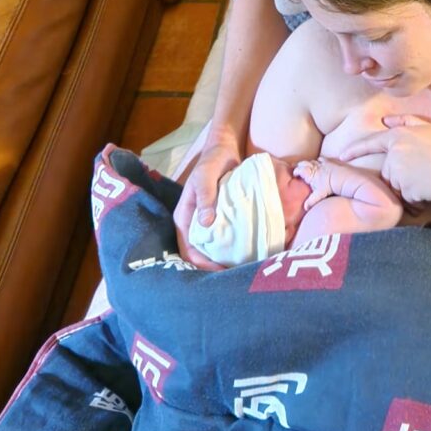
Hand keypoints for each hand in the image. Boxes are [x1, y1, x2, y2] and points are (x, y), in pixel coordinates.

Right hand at [173, 137, 240, 269]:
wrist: (224, 150)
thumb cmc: (211, 163)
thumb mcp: (205, 177)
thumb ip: (205, 197)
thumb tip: (206, 223)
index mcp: (184, 218)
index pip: (187, 250)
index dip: (201, 265)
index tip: (219, 274)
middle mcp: (194, 224)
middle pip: (199, 255)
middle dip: (212, 270)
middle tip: (233, 280)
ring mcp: (208, 223)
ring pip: (212, 250)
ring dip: (223, 262)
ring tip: (240, 272)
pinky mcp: (221, 219)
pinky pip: (224, 239)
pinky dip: (232, 249)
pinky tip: (246, 255)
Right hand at [293, 158, 333, 210]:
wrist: (341, 178)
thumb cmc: (329, 186)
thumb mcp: (319, 194)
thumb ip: (311, 201)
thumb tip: (305, 207)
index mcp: (310, 174)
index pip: (299, 170)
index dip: (296, 171)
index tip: (294, 174)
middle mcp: (314, 167)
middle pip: (304, 163)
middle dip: (299, 165)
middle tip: (296, 168)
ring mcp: (321, 163)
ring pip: (312, 161)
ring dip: (308, 163)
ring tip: (307, 166)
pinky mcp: (328, 162)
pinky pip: (321, 159)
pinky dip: (318, 160)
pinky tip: (319, 162)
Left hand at [340, 115, 430, 202]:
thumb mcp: (429, 129)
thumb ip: (406, 121)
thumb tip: (386, 120)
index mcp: (399, 135)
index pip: (370, 142)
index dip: (355, 149)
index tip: (341, 155)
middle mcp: (395, 151)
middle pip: (388, 170)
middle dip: (402, 176)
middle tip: (425, 172)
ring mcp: (398, 169)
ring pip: (396, 185)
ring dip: (409, 187)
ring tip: (429, 179)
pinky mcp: (404, 187)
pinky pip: (405, 197)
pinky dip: (415, 198)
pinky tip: (429, 189)